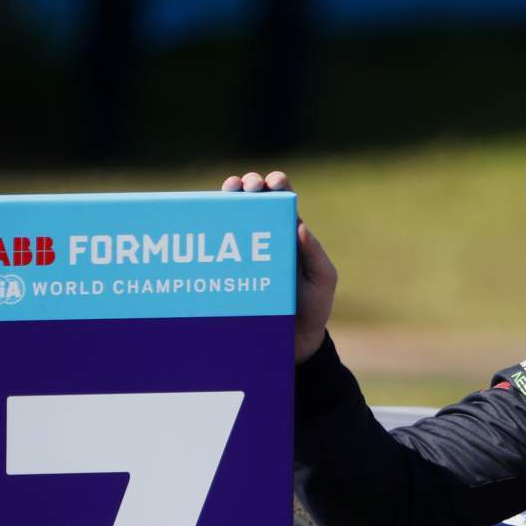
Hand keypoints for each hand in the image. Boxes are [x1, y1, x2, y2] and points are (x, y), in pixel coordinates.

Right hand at [221, 171, 335, 361]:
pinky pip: (218, 248)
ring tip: (222, 198)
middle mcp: (267, 236)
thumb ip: (315, 255)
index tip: (269, 183)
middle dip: (246, 185)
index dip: (275, 184)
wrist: (294, 342)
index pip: (282, 199)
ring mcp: (246, 251)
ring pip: (232, 218)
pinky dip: (209, 234)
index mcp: (290, 232)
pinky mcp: (230, 269)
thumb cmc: (313, 308)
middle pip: (253, 201)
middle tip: (242, 188)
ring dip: (225, 202)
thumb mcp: (322, 281)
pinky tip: (202, 228)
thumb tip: (300, 226)